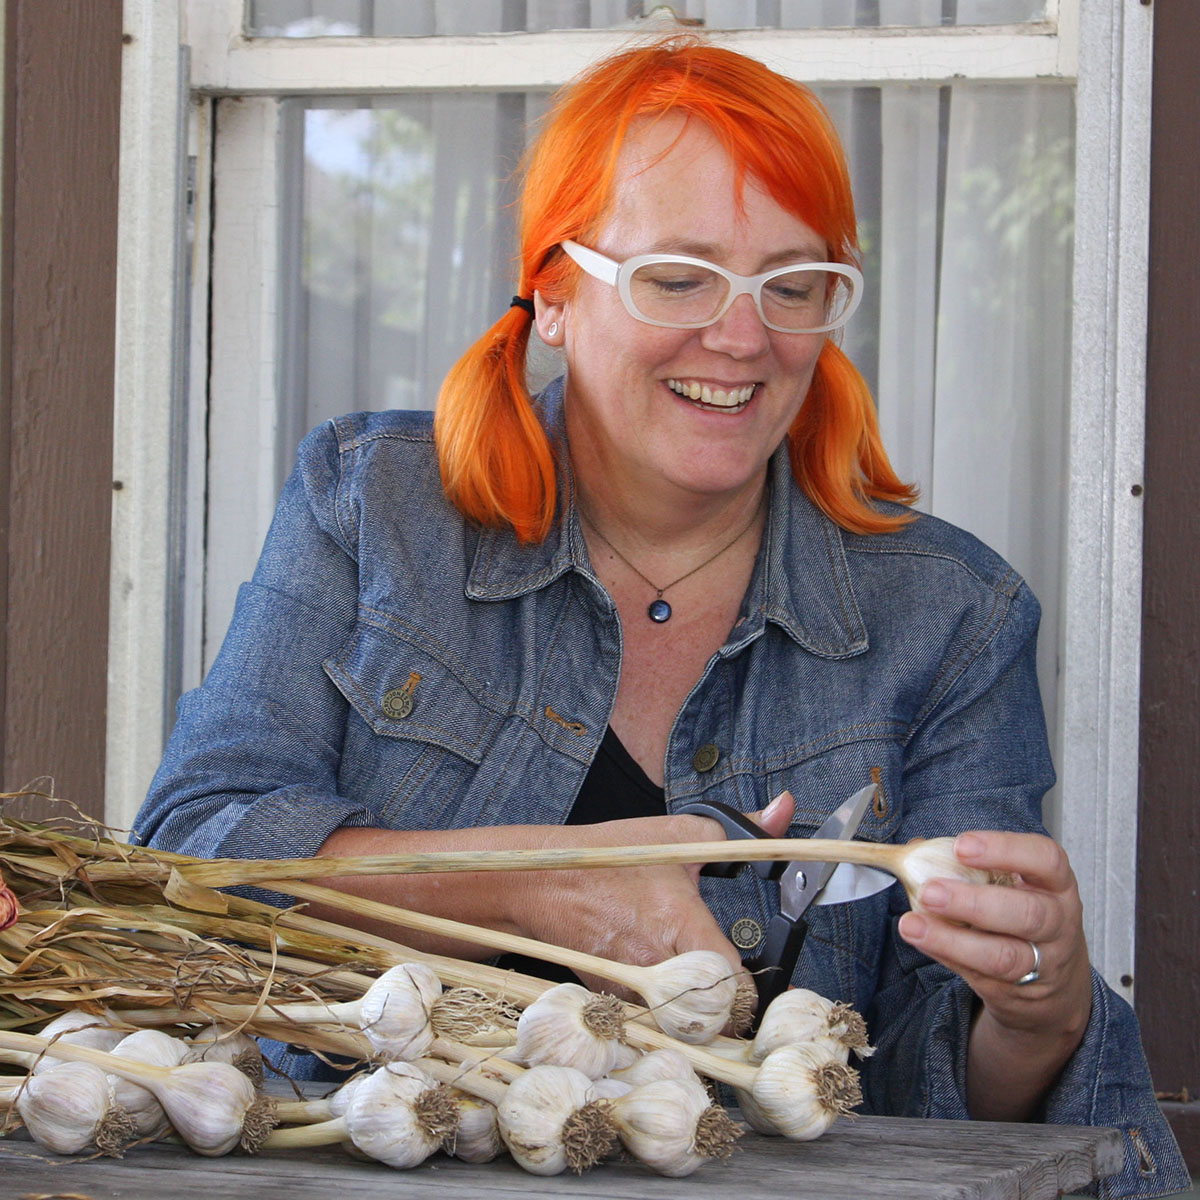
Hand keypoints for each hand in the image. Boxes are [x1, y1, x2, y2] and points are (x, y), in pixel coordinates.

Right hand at [515, 790, 795, 991]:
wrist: (543, 882)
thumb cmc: (609, 856)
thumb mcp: (676, 833)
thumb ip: (738, 828)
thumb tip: (784, 809)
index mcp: (677, 923)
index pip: (732, 982)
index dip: (749, 988)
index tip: (753, 981)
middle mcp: (655, 963)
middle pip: (711, 1013)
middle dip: (726, 1008)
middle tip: (732, 992)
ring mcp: (631, 987)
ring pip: (680, 1022)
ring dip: (693, 1013)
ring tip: (698, 989)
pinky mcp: (613, 998)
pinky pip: (651, 1017)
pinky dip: (662, 1008)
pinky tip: (663, 985)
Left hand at [897, 830, 1092, 1118]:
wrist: (1052, 988)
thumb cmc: (1015, 917)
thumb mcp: (1005, 884)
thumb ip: (965, 867)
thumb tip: (909, 848)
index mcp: (1055, 885)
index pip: (1045, 860)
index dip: (1007, 850)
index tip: (966, 843)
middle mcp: (1058, 925)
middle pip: (1028, 915)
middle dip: (979, 902)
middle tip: (933, 891)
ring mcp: (1044, 966)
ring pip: (1007, 956)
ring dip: (957, 939)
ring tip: (913, 921)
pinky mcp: (1021, 997)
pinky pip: (983, 979)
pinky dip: (949, 957)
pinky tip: (921, 938)